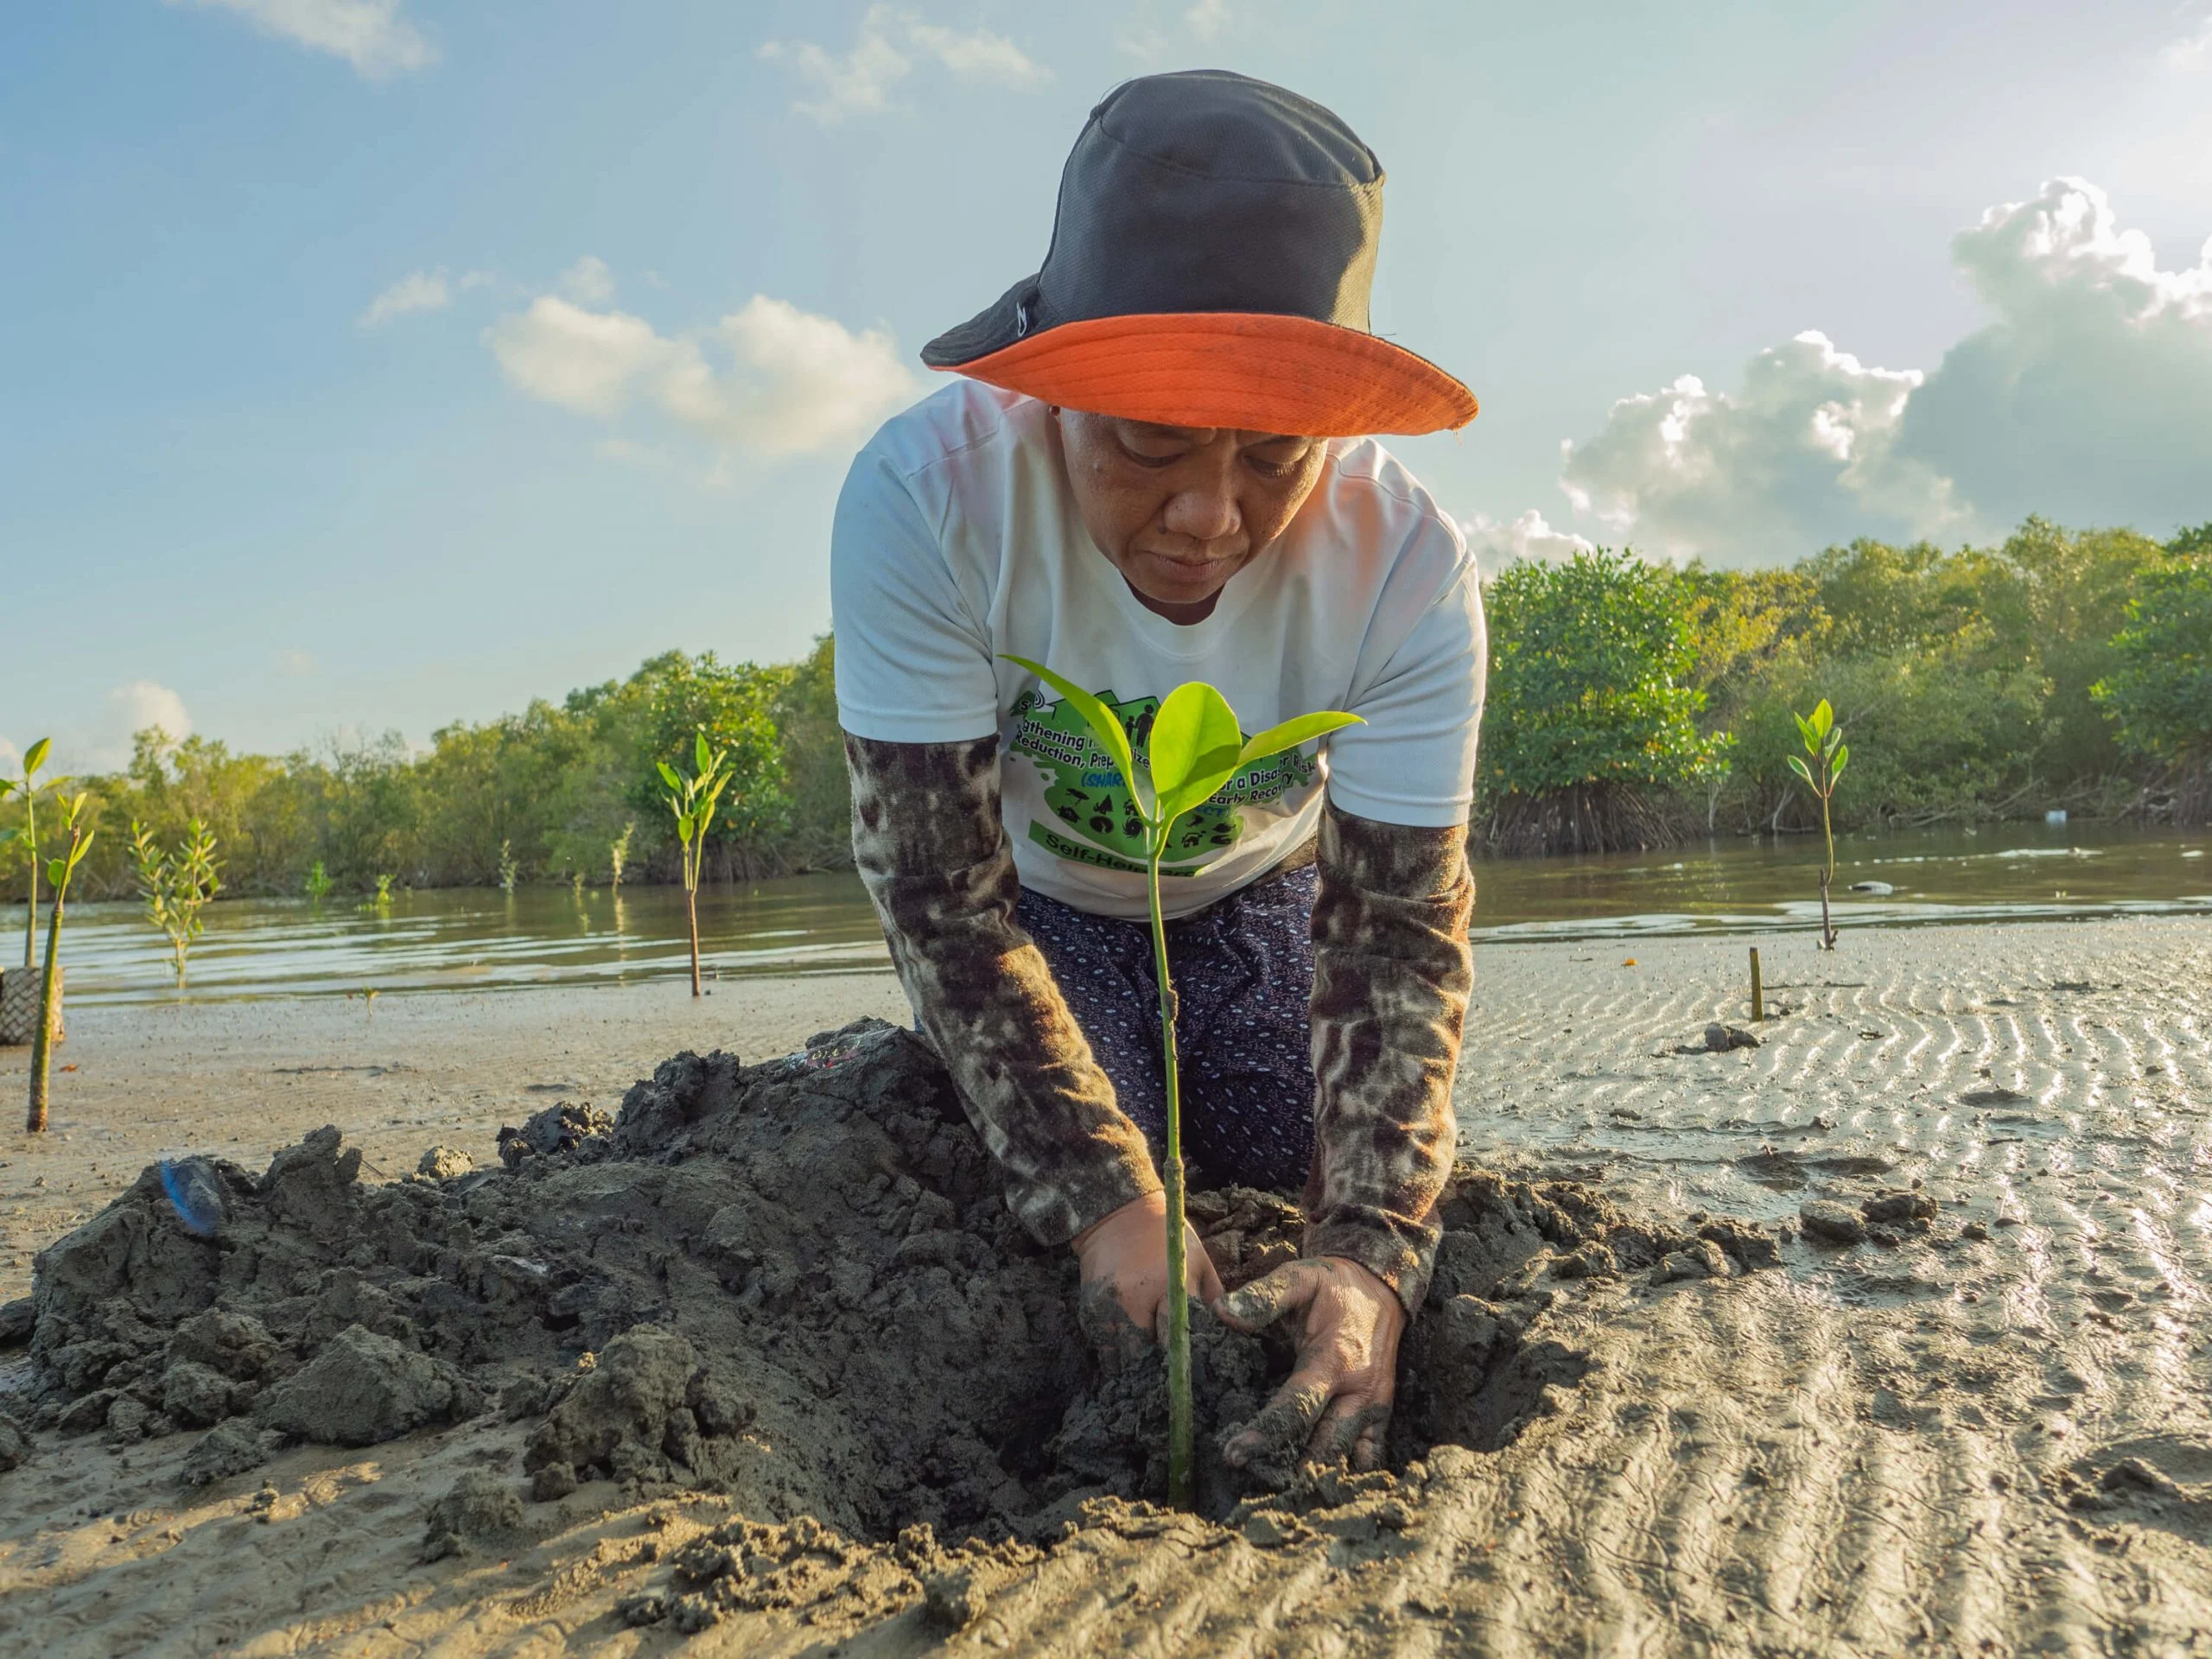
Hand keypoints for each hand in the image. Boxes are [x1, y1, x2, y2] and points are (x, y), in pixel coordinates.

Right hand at [1072, 1191, 1223, 1365]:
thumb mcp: (1199, 1259)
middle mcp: (1136, 1298)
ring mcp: (1109, 1306)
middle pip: (1149, 1355)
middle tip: (1170, 1373)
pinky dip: (1116, 1355)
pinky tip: (1128, 1347)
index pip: (1178, 1336)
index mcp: (1170, 1284)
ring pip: (1123, 1360)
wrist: (1116, 1214)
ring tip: (1148, 1366)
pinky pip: (1103, 1350)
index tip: (1193, 1372)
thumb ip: (1216, 1298)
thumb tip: (1241, 1329)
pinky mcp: (1089, 1311)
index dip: (1186, 1359)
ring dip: (1136, 1366)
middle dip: (1160, 1368)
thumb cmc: (1166, 1238)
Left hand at [1216, 1256, 1404, 1472]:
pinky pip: (1369, 1458)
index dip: (1265, 1434)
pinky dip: (1345, 1474)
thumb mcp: (1300, 1278)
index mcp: (1335, 1360)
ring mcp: (1375, 1409)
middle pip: (1324, 1448)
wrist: (1381, 1288)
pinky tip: (1315, 1487)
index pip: (1297, 1408)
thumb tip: (1223, 1311)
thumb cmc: (1333, 1286)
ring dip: (1315, 1477)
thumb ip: (1263, 1297)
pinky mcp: (1381, 1417)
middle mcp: (1359, 1392)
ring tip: (1275, 1491)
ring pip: (1347, 1460)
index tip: (1234, 1455)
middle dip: (1288, 1470)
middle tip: (1249, 1482)